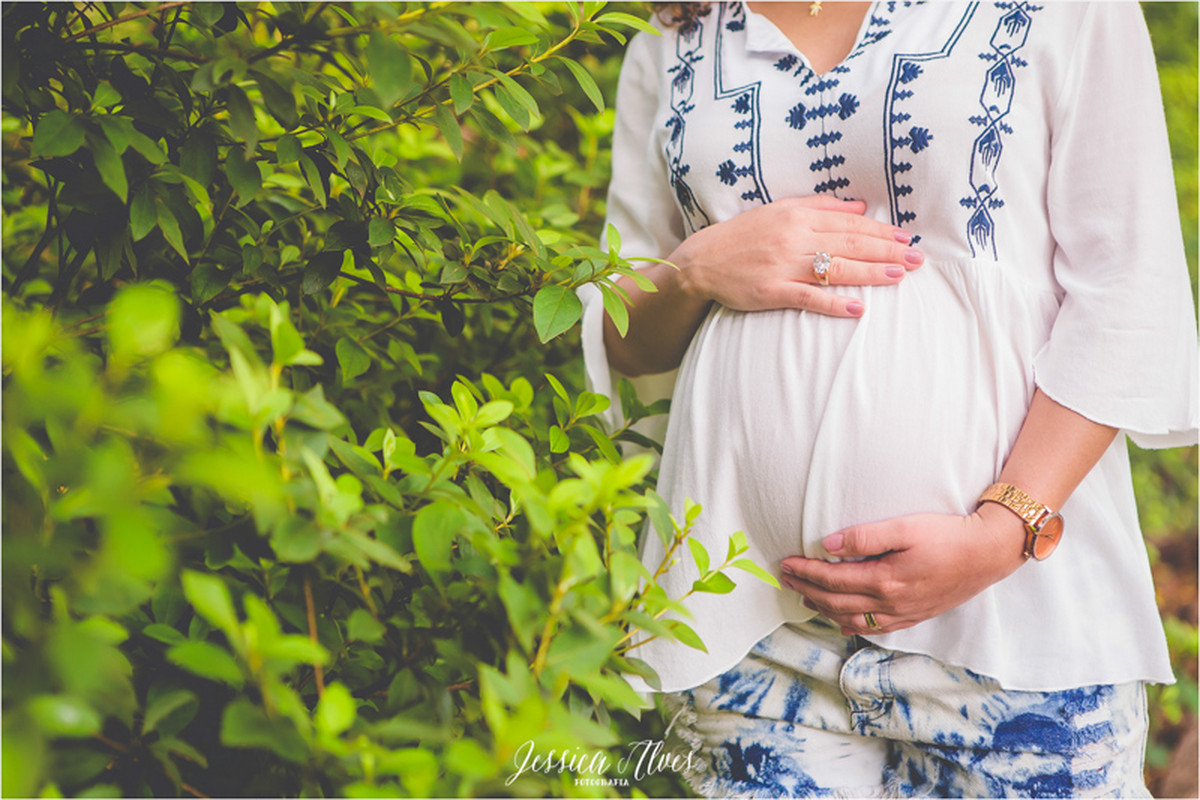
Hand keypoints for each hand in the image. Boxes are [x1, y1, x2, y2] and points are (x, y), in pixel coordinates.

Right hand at [672, 195, 923, 317]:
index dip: (881, 231)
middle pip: (850, 245)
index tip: (906, 238)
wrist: (703, 261)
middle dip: (887, 251)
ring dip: (871, 273)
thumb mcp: (780, 210)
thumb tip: (860, 206)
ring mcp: (783, 266)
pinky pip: (809, 298)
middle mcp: (794, 238)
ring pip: (836, 269)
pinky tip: (859, 308)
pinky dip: (835, 303)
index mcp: (798, 217)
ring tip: (899, 277)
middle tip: (916, 259)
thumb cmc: (743, 235)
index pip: (849, 224)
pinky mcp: (771, 292)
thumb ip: (821, 206)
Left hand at [778, 504, 1027, 634]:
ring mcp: (903, 614)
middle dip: (807, 589)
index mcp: (885, 580)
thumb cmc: (948, 535)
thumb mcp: (905, 526)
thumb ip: (864, 536)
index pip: (832, 579)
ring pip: (852, 619)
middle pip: (836, 602)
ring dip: (824, 609)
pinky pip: (875, 628)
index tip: (786, 563)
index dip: (805, 571)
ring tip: (804, 597)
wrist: (989, 553)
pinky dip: (850, 624)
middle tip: (785, 578)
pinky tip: (841, 618)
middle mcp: (891, 604)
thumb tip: (828, 545)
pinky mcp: (915, 616)